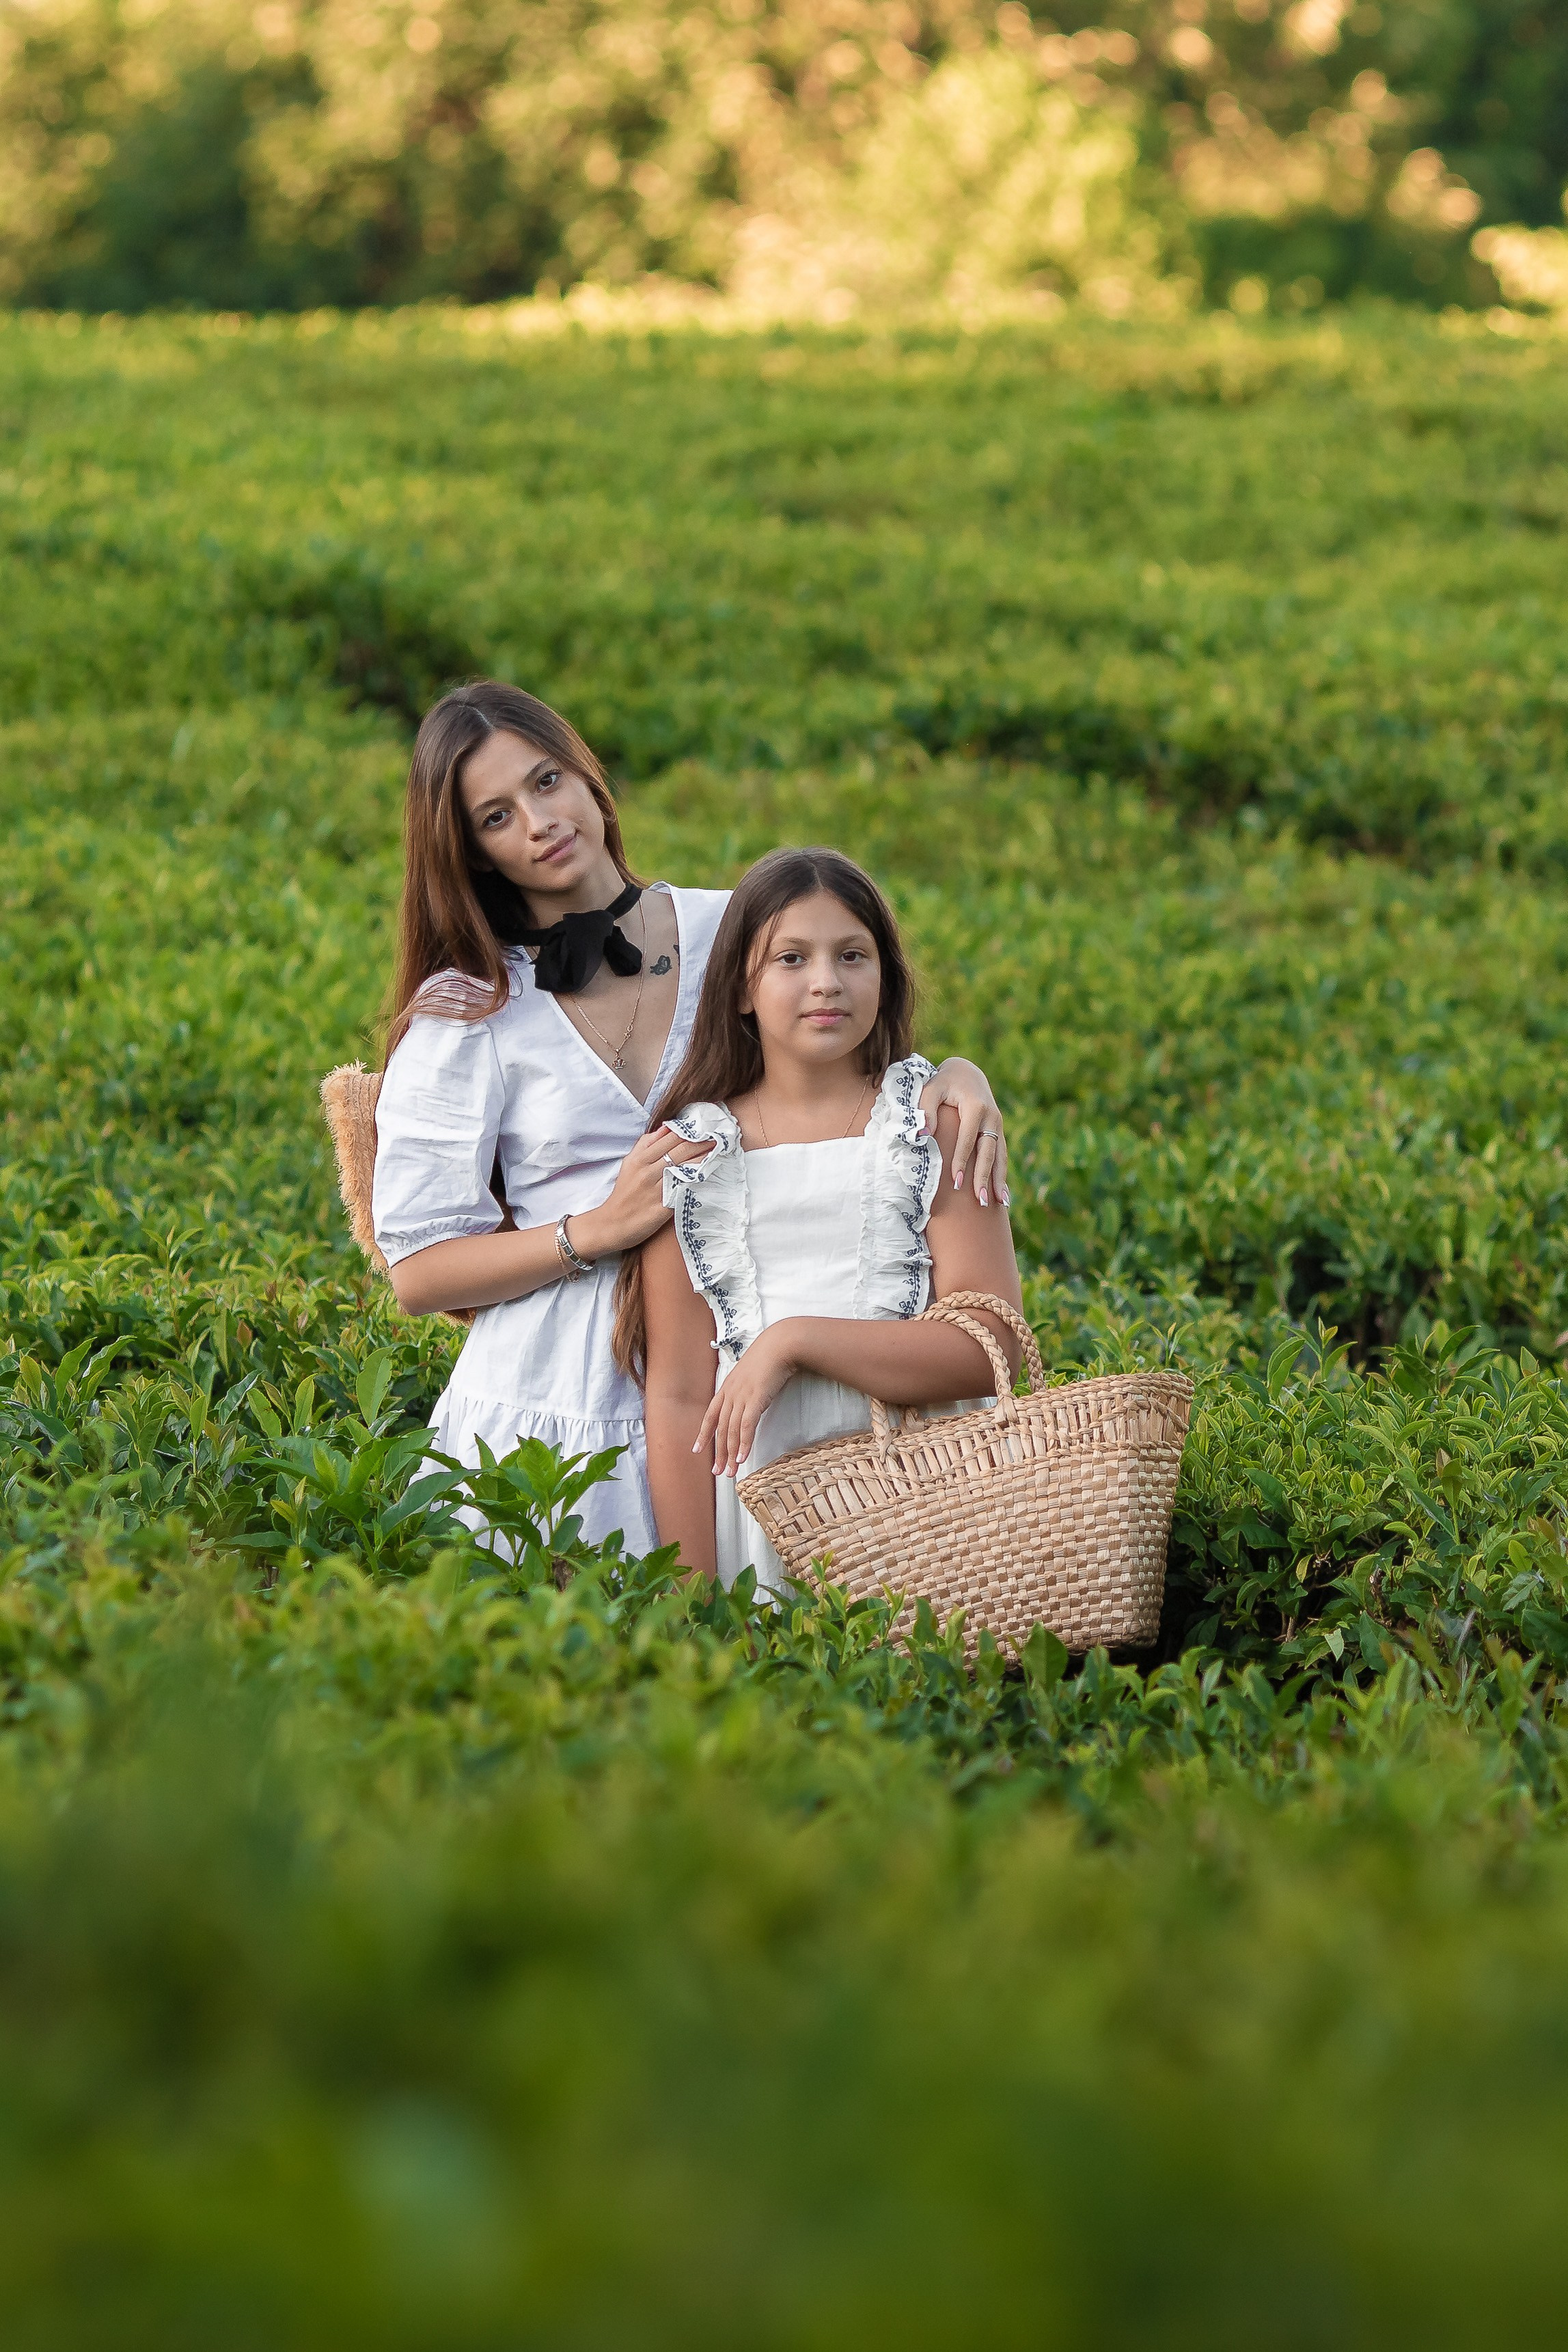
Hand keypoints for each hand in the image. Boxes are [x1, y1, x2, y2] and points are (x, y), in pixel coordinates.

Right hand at [576, 1126, 712, 1255]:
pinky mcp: (662, 1207)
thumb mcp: (629, 1163)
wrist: (612, 1224)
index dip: (688, 1130)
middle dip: (701, 1141)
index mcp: (640, 1158)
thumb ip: (646, 1145)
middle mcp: (648, 1171)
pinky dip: (695, 1181)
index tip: (705, 1125)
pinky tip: (709, 1174)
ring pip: (683, 1167)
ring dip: (703, 1157)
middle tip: (719, 1134)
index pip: (668, 1138)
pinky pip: (682, 1190)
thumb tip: (666, 1128)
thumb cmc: (624, 1193)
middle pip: (679, 1150)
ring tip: (719, 1149)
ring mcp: (655, 1189)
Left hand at [697, 1328, 795, 1478]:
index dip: (703, 1434)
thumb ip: (744, 1388)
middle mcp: (730, 1394)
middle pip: (721, 1429)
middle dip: (718, 1452)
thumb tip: (746, 1400)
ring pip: (732, 1431)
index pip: (710, 1415)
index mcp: (727, 1388)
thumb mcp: (750, 1373)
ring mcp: (742, 1397)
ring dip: (731, 1453)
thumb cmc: (768, 1357)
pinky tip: (743, 1458)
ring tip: (731, 1471)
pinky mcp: (756, 1400)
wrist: (779, 1345)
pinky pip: (747, 1426)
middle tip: (717, 1471)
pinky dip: (744, 1444)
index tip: (697, 1449)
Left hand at [921, 1061, 1008, 1206]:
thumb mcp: (931, 1088)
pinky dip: (1002, 1175)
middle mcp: (991, 1117)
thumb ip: (926, 1109)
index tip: (955, 1183)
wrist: (967, 1072)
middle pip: (988, 1152)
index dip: (961, 1161)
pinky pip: (1001, 1155)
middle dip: (984, 1177)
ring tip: (1000, 1205)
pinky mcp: (998, 1131)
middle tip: (980, 1201)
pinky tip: (1002, 1195)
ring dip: (999, 1181)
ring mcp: (997, 1124)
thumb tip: (923, 1135)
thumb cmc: (943, 1082)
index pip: (967, 1139)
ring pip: (1000, 1156)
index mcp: (975, 1106)